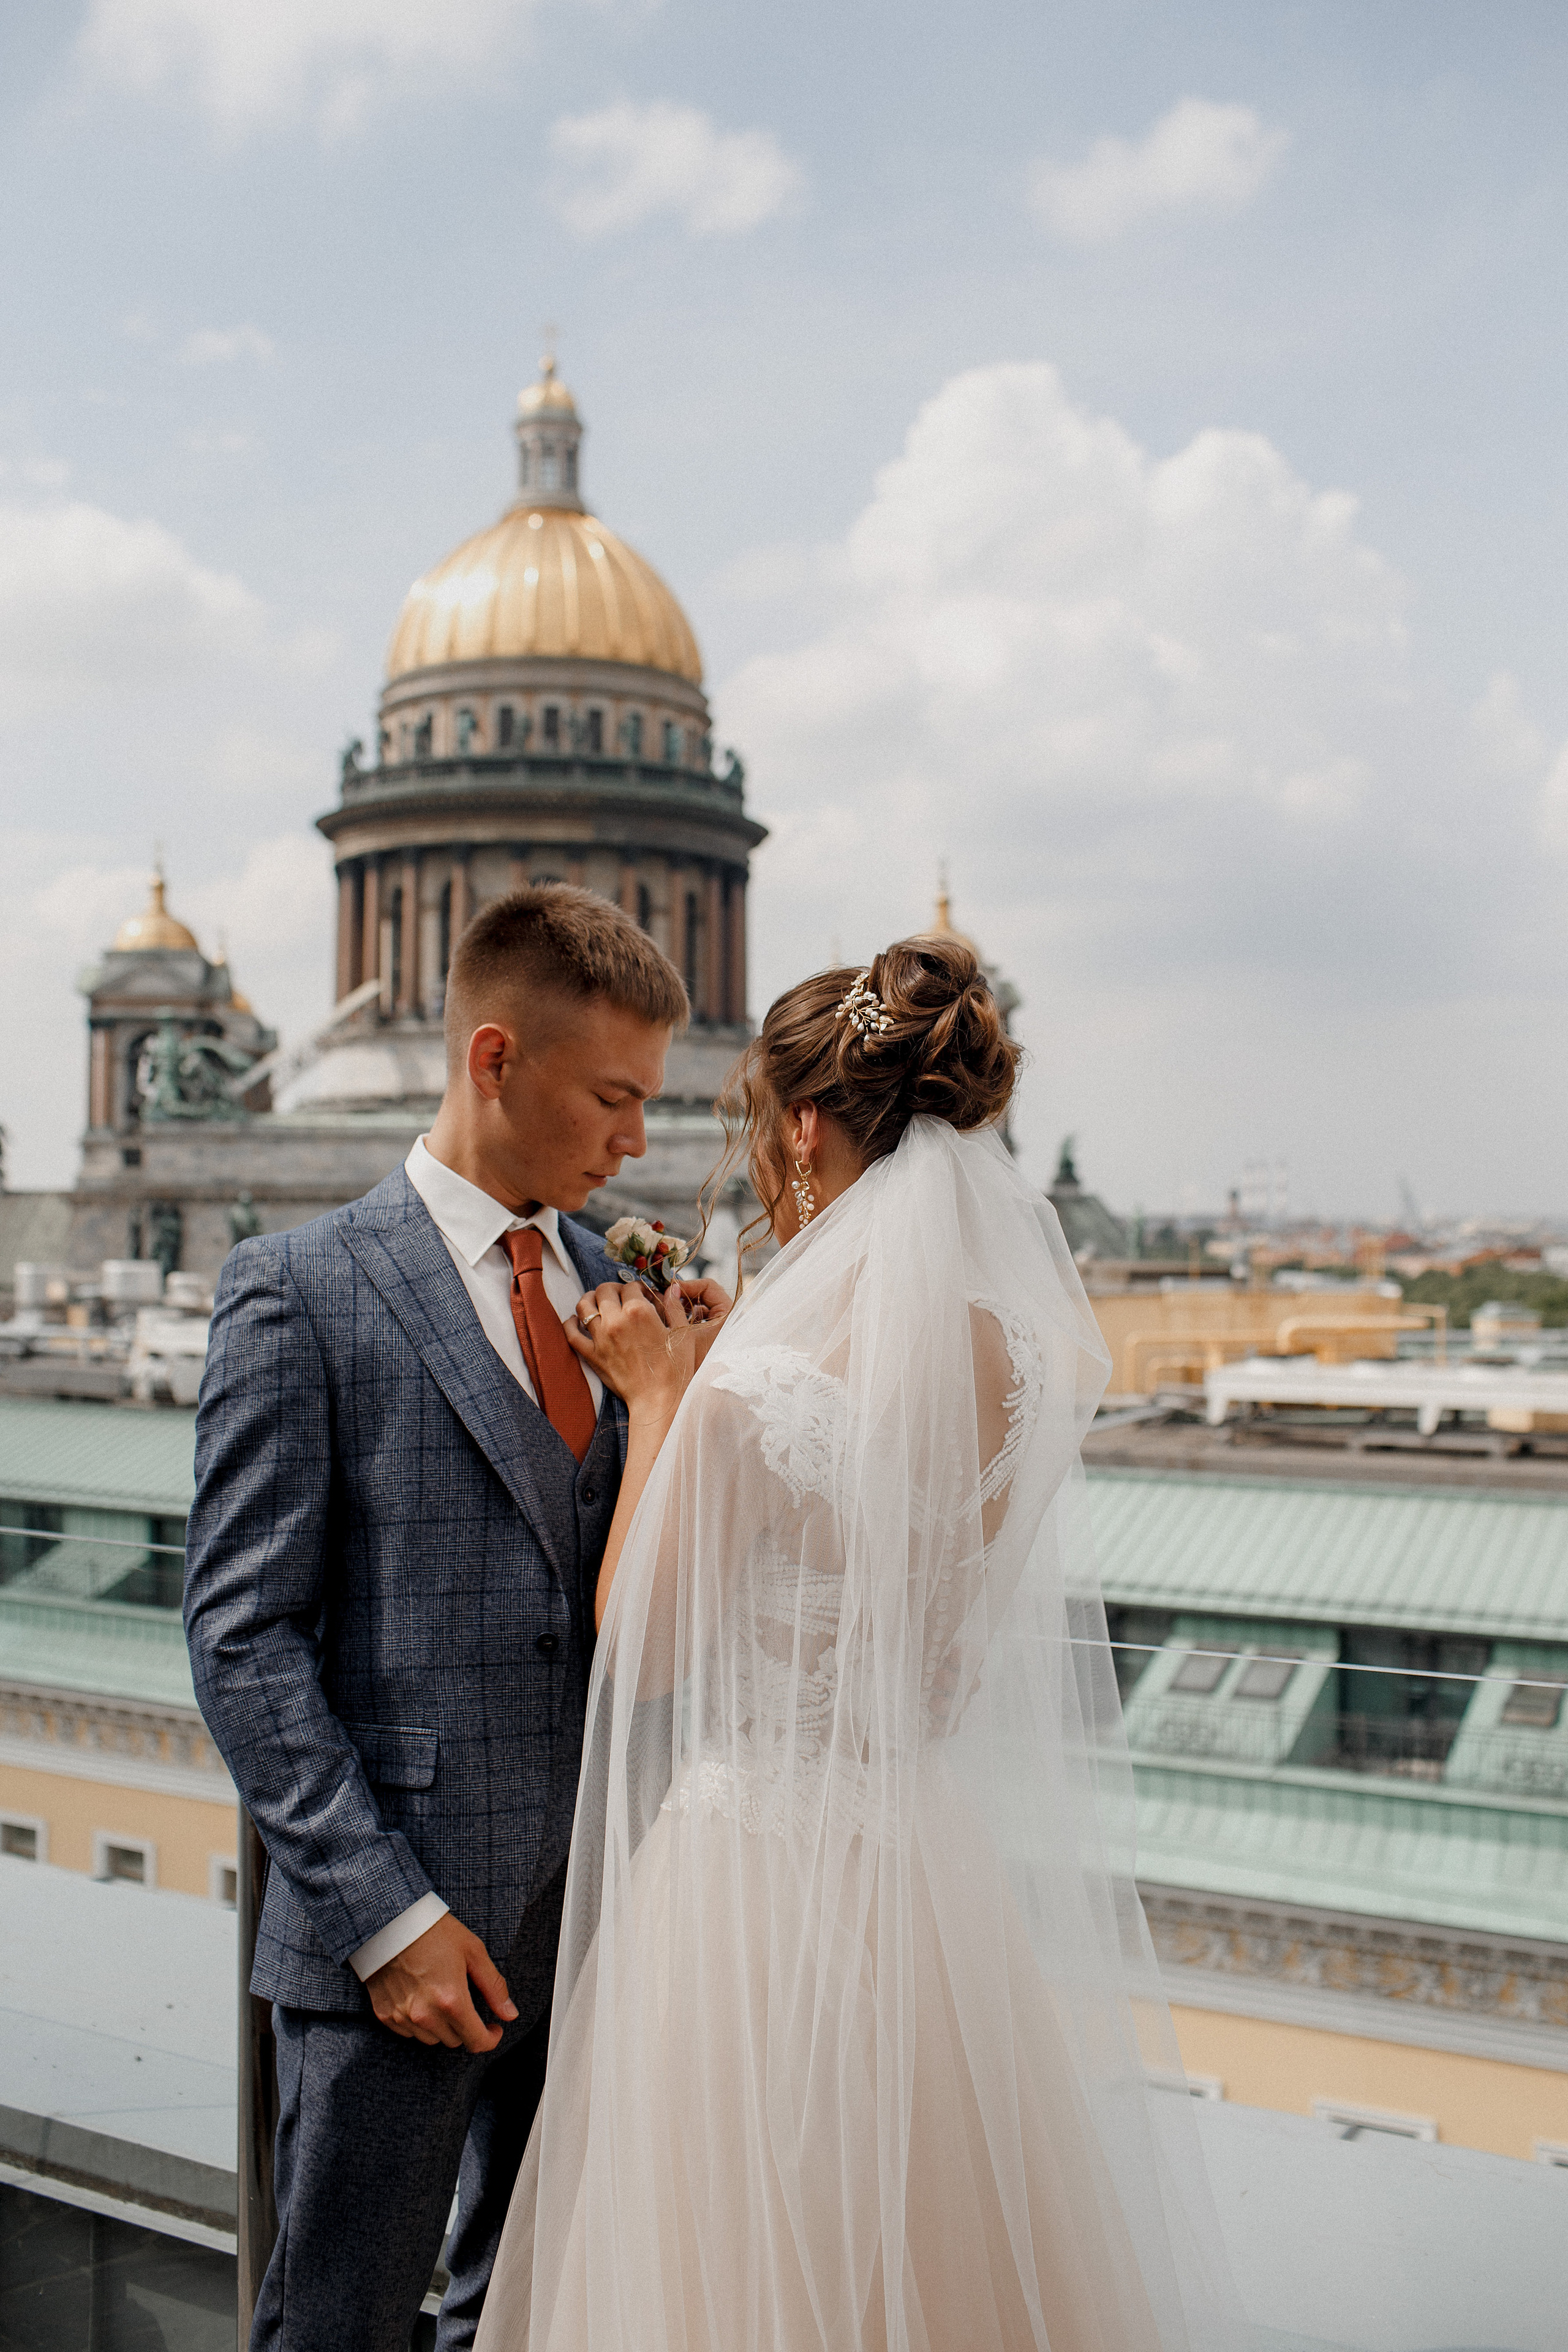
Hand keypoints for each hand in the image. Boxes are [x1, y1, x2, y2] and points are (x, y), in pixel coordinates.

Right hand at [365, 1913, 517, 2051]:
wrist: (389, 1921)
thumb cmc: (435, 1931)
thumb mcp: (473, 1951)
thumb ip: (494, 1986)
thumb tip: (510, 2014)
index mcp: (451, 2001)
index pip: (476, 2042)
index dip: (490, 2039)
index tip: (494, 2028)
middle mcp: (426, 2015)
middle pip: (454, 2041)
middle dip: (466, 2027)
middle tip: (467, 2004)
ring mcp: (402, 2017)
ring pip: (431, 2039)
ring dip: (442, 2027)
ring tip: (441, 1997)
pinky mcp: (384, 2015)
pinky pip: (409, 2032)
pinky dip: (418, 2023)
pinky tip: (420, 1999)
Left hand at [566, 1281, 697, 1413]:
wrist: (659, 1400)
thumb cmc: (675, 1369)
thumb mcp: (682, 1334)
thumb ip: (674, 1307)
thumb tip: (670, 1289)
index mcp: (639, 1311)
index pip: (630, 1286)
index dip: (637, 1288)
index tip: (642, 1296)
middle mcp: (616, 1320)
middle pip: (604, 1290)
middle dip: (613, 1289)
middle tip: (620, 1297)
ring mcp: (601, 1338)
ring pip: (584, 1306)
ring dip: (589, 1299)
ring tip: (597, 1302)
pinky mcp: (592, 1355)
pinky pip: (572, 1334)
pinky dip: (571, 1323)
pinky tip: (576, 1320)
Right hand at [670, 1276, 731, 1365]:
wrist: (699, 1393)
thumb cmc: (695, 1364)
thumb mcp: (682, 1333)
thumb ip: (675, 1307)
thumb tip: (670, 1287)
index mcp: (729, 1313)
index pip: (709, 1286)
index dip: (687, 1286)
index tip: (669, 1292)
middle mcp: (729, 1319)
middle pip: (703, 1297)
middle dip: (682, 1298)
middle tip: (664, 1302)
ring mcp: (721, 1329)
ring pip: (699, 1309)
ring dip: (682, 1310)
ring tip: (665, 1315)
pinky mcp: (714, 1337)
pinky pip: (699, 1322)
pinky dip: (685, 1321)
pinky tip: (671, 1328)